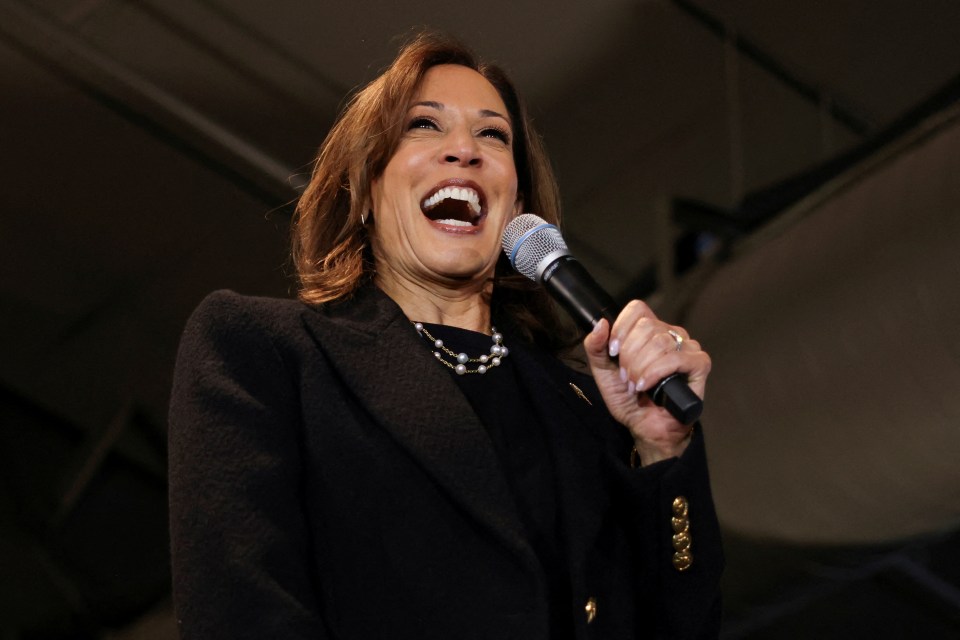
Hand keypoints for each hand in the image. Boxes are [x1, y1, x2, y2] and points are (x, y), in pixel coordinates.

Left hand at [583, 300, 710, 465]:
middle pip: (647, 327)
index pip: (638, 309)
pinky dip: (655, 373)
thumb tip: (600, 323)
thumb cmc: (628, 397)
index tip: (613, 352)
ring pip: (660, 342)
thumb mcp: (603, 371)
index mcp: (650, 330)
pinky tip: (646, 386)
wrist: (644, 426)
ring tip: (635, 385)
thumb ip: (596, 347)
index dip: (622, 328)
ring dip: (640, 368)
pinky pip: (676, 358)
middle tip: (626, 377)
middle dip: (629, 356)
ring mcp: (687, 347)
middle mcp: (671, 334)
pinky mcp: (700, 364)